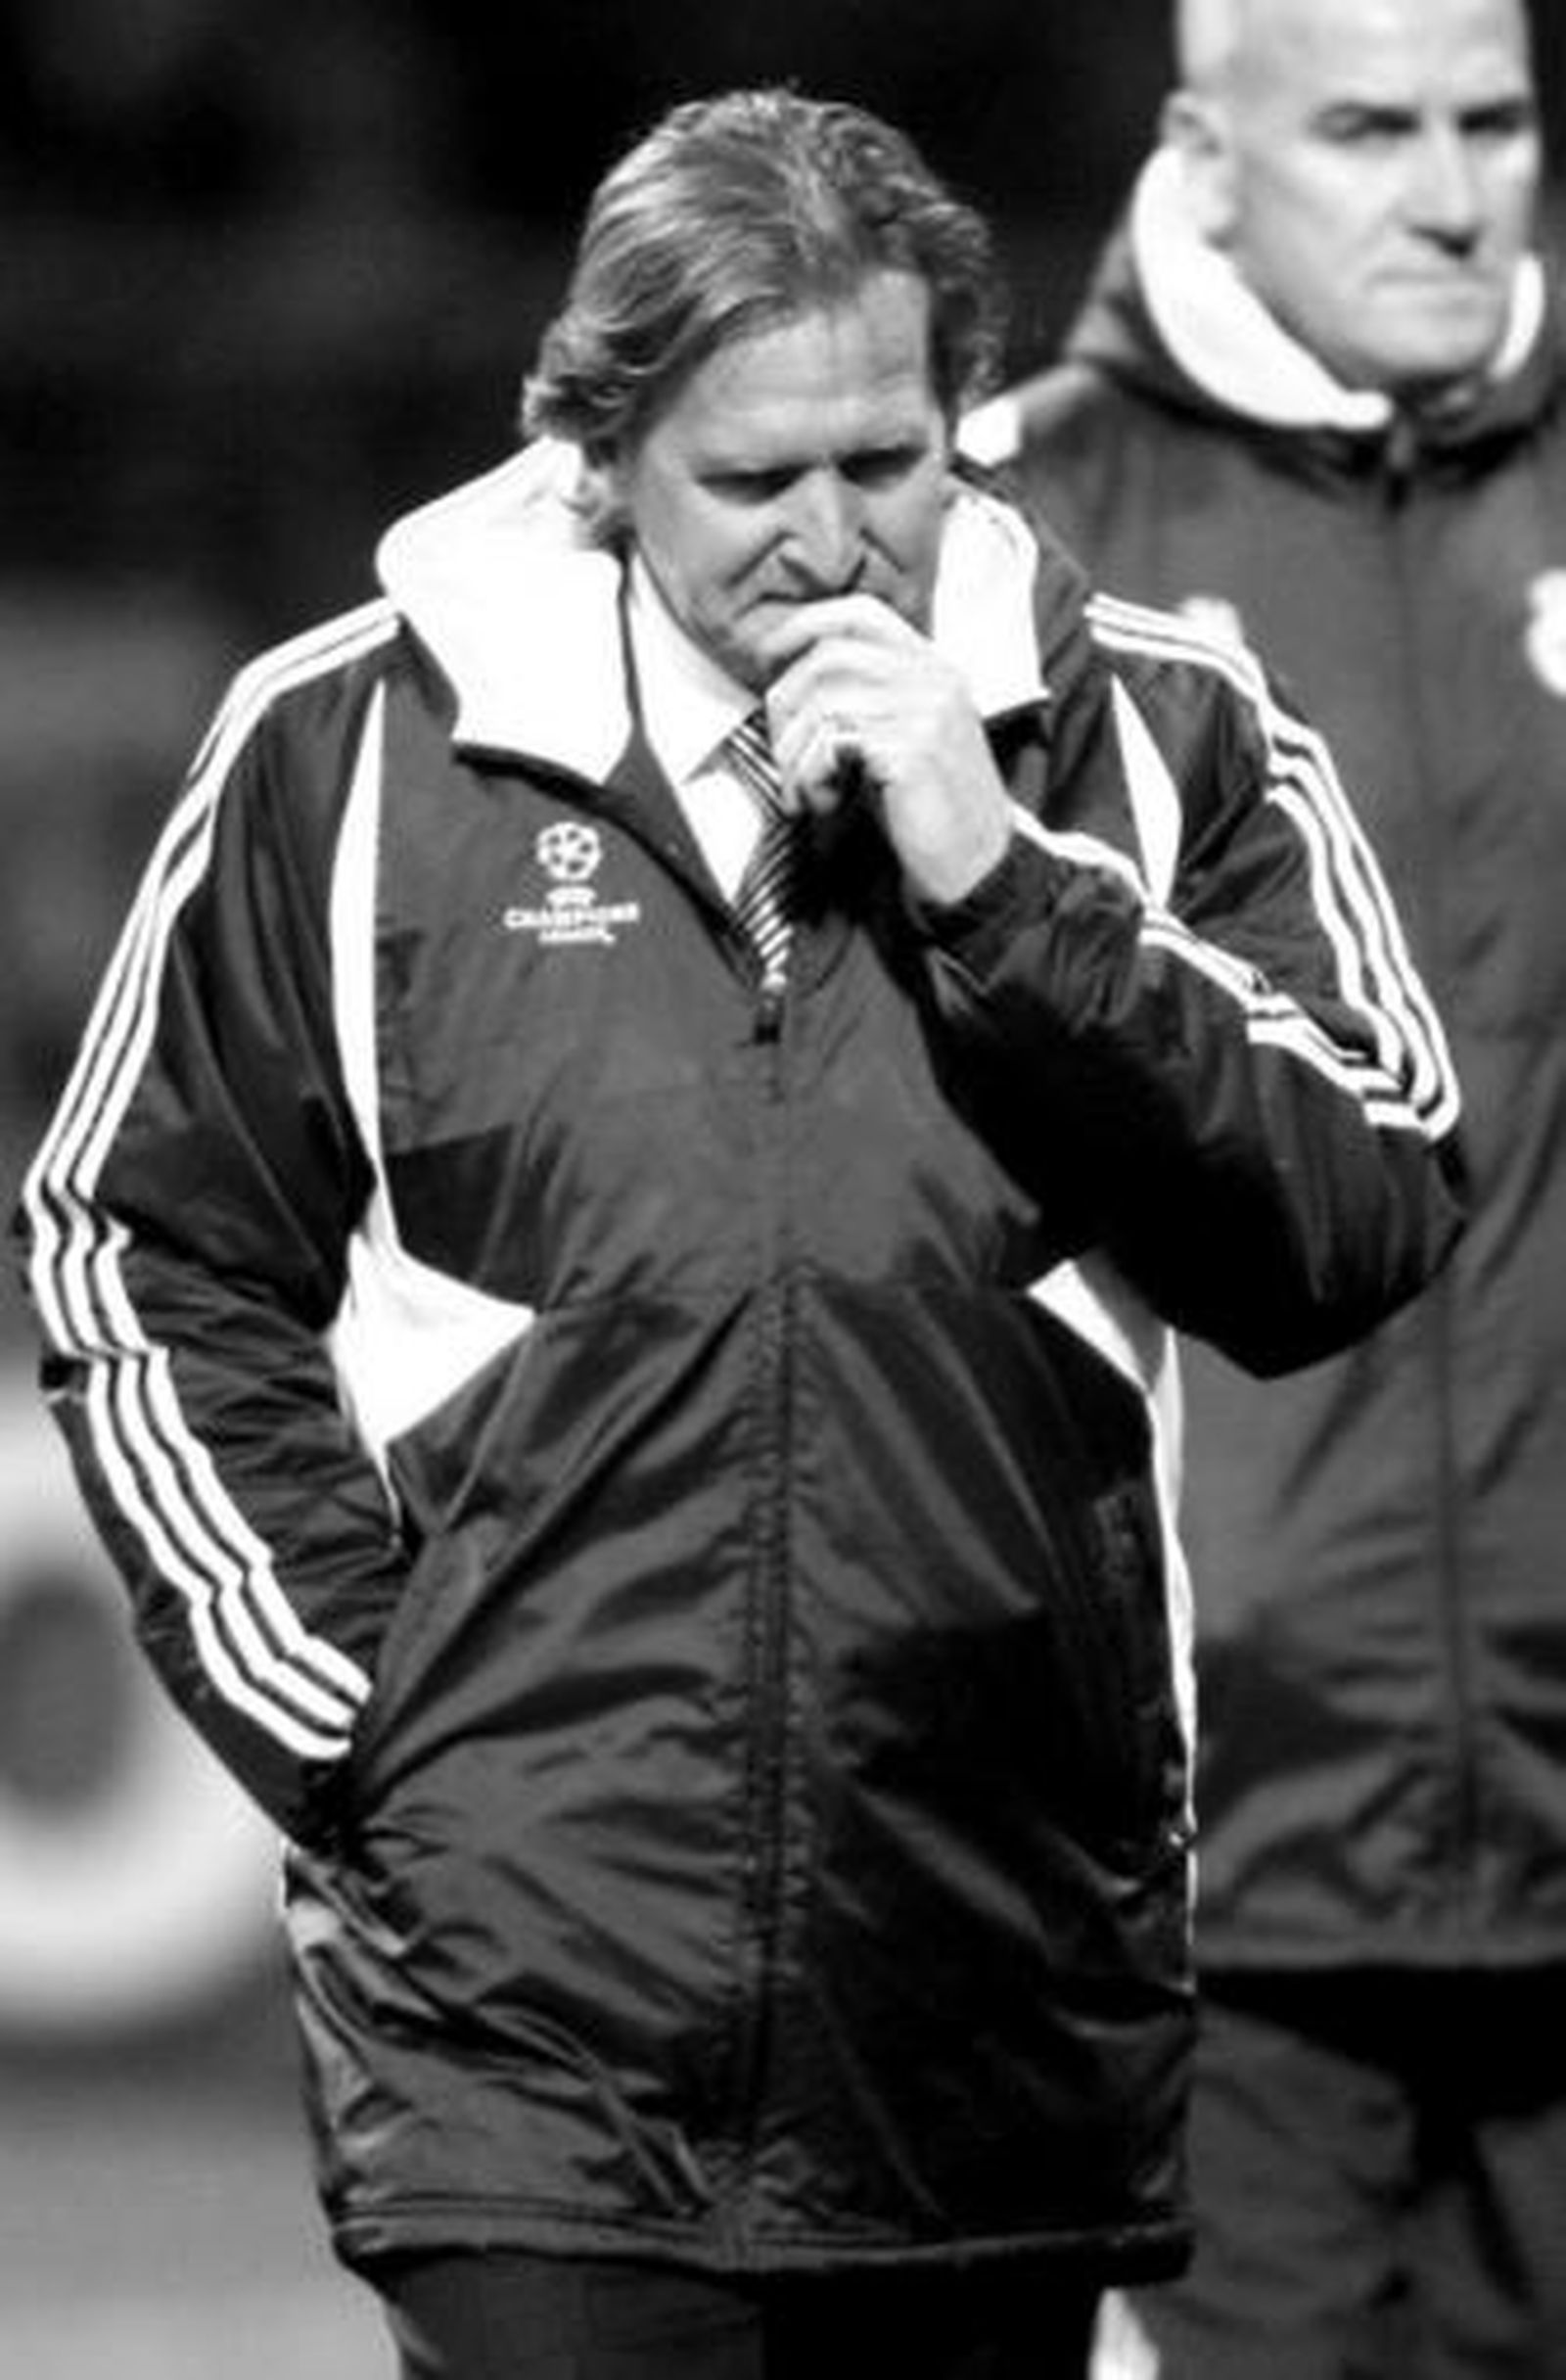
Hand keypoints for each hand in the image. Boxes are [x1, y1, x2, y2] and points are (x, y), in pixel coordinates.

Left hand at [757, 594, 1012, 905]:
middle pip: (829, 657)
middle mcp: (933, 679)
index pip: (862, 613)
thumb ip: (870, 697)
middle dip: (786, 704)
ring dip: (794, 753)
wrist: (975, 861)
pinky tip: (821, 802)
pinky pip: (831, 745)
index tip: (769, 651)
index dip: (806, 623)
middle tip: (782, 751)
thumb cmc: (929, 803)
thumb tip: (793, 682)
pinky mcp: (910, 751)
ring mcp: (925, 712)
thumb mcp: (907, 733)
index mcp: (933, 667)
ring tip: (802, 789)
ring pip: (824, 703)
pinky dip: (810, 776)